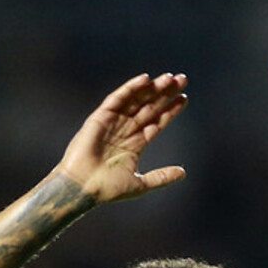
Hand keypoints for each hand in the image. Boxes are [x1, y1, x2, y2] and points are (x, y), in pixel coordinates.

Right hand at [57, 72, 187, 202]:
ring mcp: (113, 122)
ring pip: (137, 100)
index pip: (157, 122)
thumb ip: (161, 177)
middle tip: (182, 79)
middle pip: (150, 107)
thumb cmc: (107, 189)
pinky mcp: (100, 117)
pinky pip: (118, 98)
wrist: (82, 187)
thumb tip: (183, 173)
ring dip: (153, 88)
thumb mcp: (140, 184)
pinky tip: (145, 79)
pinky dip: (130, 88)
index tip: (184, 98)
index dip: (170, 110)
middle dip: (166, 93)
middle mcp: (125, 130)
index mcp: (135, 143)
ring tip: (170, 78)